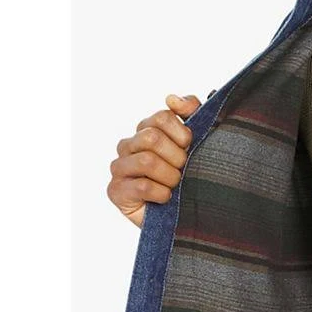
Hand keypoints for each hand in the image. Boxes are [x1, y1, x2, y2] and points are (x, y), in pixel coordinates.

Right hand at [107, 94, 201, 227]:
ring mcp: (119, 167)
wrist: (183, 213)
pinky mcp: (115, 190)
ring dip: (170, 176)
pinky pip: (141, 186)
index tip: (190, 147)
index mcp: (146, 129)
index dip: (182, 133)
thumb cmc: (188, 174)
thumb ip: (191, 111)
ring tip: (175, 184)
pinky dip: (161, 193)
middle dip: (176, 156)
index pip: (162, 117)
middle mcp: (128, 145)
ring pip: (146, 161)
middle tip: (183, 169)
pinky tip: (166, 198)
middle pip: (151, 138)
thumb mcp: (196, 140)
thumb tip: (171, 98)